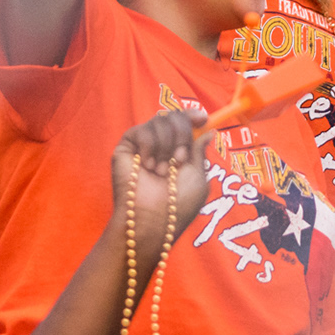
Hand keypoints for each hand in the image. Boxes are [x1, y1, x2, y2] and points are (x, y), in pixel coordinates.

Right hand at [110, 110, 210, 265]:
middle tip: (180, 160)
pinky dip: (150, 147)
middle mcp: (161, 146)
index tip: (203, 118)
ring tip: (161, 172)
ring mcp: (143, 145)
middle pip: (174, 116)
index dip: (193, 115)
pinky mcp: (126, 146)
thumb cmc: (178, 204)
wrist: (152, 218)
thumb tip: (209, 130)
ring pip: (160, 121)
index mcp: (179, 152)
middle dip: (182, 135)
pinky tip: (147, 167)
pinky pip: (143, 130)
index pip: (185, 123)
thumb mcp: (198, 177)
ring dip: (167, 147)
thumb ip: (200, 151)